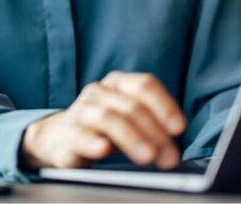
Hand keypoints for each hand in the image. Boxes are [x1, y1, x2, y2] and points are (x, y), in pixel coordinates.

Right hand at [19, 71, 186, 169]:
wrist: (62, 138)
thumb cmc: (104, 128)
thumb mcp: (129, 118)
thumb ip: (152, 123)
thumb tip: (175, 145)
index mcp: (118, 83)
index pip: (144, 85)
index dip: (164, 105)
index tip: (178, 128)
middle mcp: (99, 91)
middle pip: (131, 106)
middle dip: (155, 132)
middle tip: (168, 157)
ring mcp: (82, 110)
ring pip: (109, 118)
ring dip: (132, 138)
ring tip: (147, 157)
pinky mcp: (68, 133)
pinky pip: (81, 136)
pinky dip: (94, 143)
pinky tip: (104, 150)